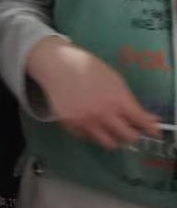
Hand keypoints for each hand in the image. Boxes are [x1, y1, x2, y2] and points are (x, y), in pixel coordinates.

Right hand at [27, 37, 161, 149]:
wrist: (56, 64)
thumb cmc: (88, 68)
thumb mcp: (115, 80)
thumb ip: (131, 102)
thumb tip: (149, 120)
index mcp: (117, 100)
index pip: (142, 123)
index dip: (150, 129)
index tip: (151, 130)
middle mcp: (103, 114)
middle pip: (128, 138)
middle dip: (131, 133)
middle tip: (127, 127)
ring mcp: (85, 121)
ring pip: (109, 143)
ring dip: (112, 136)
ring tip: (107, 125)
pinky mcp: (70, 125)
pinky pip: (87, 137)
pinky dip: (91, 131)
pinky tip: (87, 118)